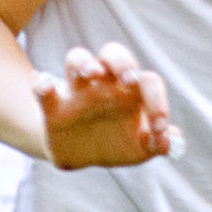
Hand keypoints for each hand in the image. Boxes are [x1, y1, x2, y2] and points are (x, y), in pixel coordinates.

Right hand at [33, 39, 180, 170]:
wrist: (82, 157)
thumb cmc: (118, 144)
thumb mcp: (139, 149)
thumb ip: (155, 144)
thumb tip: (170, 143)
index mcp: (131, 92)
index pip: (149, 82)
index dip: (158, 102)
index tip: (159, 129)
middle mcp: (105, 84)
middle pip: (113, 53)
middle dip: (122, 61)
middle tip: (129, 78)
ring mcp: (78, 92)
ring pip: (77, 58)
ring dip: (85, 62)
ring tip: (93, 73)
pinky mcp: (53, 107)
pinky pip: (42, 88)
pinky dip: (41, 84)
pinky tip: (43, 85)